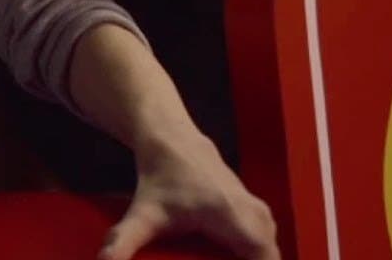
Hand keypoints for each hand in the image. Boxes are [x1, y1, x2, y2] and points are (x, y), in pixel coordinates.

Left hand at [99, 129, 277, 259]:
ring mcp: (262, 214)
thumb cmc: (161, 178)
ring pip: (269, 255)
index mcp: (234, 216)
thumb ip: (123, 241)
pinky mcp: (260, 216)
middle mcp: (256, 215)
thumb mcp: (143, 213)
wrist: (174, 142)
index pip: (265, 259)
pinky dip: (255, 259)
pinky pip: (266, 247)